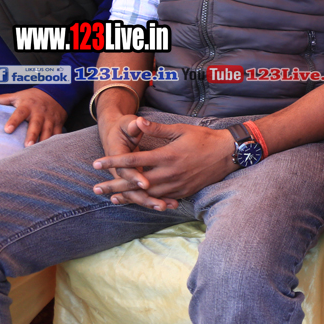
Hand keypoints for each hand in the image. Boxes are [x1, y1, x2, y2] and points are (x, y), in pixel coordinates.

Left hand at [0, 88, 66, 145]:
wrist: (57, 91)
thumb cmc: (32, 96)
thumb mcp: (17, 95)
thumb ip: (0, 99)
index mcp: (27, 106)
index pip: (19, 113)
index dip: (14, 121)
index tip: (7, 130)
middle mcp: (40, 112)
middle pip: (36, 124)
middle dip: (32, 135)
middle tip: (27, 145)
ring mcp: (50, 118)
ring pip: (48, 130)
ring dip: (43, 140)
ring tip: (37, 151)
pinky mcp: (58, 123)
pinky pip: (57, 133)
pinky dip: (54, 141)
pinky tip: (50, 149)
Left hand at [93, 117, 236, 201]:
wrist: (227, 154)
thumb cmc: (203, 138)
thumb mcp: (181, 129)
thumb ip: (157, 129)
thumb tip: (138, 121)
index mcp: (167, 155)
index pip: (134, 160)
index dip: (113, 162)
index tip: (96, 163)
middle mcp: (170, 173)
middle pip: (136, 182)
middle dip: (114, 185)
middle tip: (95, 189)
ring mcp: (176, 185)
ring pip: (147, 195)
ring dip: (128, 196)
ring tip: (111, 198)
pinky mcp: (183, 192)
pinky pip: (161, 199)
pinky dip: (146, 201)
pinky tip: (136, 202)